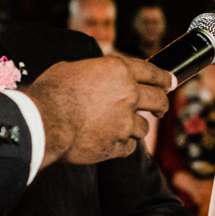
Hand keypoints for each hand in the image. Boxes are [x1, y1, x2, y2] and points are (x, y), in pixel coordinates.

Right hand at [24, 57, 175, 167]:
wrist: (43, 123)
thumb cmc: (51, 93)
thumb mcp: (72, 68)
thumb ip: (94, 72)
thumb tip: (96, 76)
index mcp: (118, 71)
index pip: (152, 72)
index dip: (165, 78)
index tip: (171, 82)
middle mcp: (128, 95)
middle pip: (159, 100)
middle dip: (161, 105)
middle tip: (159, 109)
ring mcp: (125, 122)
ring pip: (143, 127)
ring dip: (134, 127)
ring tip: (120, 127)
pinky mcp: (117, 144)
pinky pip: (128, 147)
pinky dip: (121, 144)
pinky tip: (109, 141)